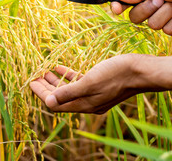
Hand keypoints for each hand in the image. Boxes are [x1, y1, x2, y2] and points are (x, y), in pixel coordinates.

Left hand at [30, 54, 161, 113]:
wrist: (141, 70)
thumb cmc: (116, 75)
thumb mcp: (90, 82)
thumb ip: (68, 92)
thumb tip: (48, 102)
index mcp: (84, 104)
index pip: (56, 103)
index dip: (41, 94)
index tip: (31, 82)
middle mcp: (87, 102)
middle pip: (60, 97)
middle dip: (46, 87)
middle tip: (35, 76)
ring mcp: (94, 94)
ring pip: (68, 89)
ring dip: (56, 81)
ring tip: (45, 71)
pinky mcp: (99, 85)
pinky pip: (78, 82)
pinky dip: (68, 76)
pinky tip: (60, 68)